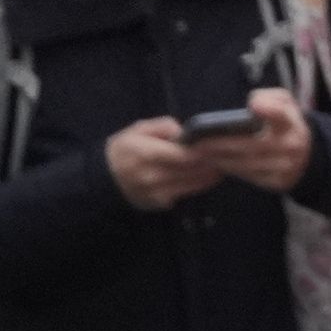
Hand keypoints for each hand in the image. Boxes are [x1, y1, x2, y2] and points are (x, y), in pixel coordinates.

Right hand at [105, 117, 226, 210]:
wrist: (105, 177)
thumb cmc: (124, 148)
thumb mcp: (138, 128)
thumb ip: (163, 126)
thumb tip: (184, 133)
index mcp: (147, 154)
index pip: (183, 155)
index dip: (202, 152)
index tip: (216, 146)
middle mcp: (153, 176)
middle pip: (191, 171)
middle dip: (210, 164)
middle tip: (225, 156)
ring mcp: (157, 193)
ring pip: (192, 185)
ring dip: (209, 177)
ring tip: (220, 168)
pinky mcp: (161, 204)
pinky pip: (185, 194)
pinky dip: (197, 185)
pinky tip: (204, 178)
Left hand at [199, 88, 316, 193]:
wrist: (307, 156)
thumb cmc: (286, 123)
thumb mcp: (284, 103)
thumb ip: (268, 97)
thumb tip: (252, 104)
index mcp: (290, 123)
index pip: (281, 115)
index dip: (269, 110)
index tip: (253, 105)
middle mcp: (290, 147)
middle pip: (251, 145)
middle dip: (221, 144)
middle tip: (197, 141)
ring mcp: (285, 168)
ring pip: (246, 163)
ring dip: (220, 158)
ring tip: (200, 152)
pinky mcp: (277, 183)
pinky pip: (248, 176)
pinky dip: (230, 169)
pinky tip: (214, 161)